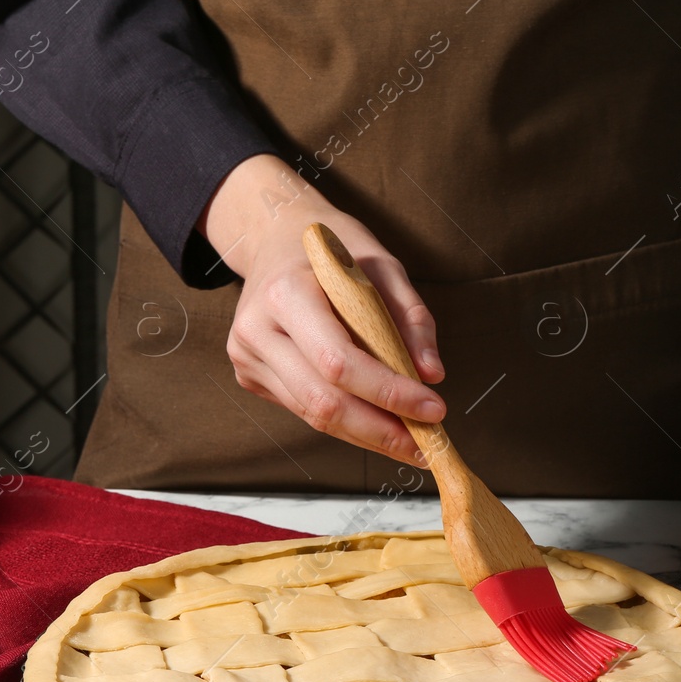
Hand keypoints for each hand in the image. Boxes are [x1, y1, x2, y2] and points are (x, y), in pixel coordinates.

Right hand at [199, 154, 444, 462]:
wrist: (274, 237)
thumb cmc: (334, 249)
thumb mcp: (382, 265)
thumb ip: (410, 318)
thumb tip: (432, 375)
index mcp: (285, 293)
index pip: (338, 362)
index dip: (388, 393)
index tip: (434, 409)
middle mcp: (256, 329)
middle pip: (323, 402)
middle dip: (381, 430)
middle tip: (427, 445)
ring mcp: (246, 356)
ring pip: (314, 415)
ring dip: (367, 434)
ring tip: (410, 440)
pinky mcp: (250, 375)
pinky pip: (305, 409)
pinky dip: (346, 421)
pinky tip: (376, 420)